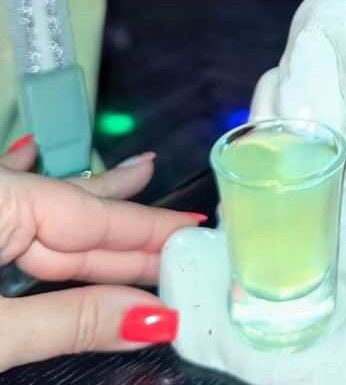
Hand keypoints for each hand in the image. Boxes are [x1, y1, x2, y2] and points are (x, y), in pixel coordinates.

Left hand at [0, 139, 202, 371]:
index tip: (196, 233)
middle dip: (130, 225)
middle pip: (74, 212)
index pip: (96, 217)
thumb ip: (71, 319)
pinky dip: (31, 202)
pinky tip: (35, 156)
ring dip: (90, 211)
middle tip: (186, 227)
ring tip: (138, 174)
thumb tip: (149, 316)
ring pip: (40, 211)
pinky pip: (4, 208)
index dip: (152, 230)